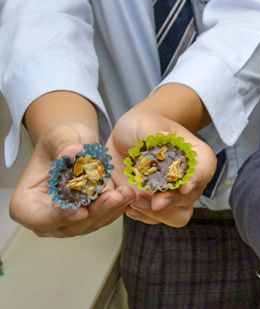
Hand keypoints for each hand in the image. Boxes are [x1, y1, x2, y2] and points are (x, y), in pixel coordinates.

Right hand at [9, 122, 135, 237]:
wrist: (76, 142)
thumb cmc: (62, 140)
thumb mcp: (60, 137)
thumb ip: (64, 146)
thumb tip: (72, 153)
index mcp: (27, 204)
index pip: (41, 218)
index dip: (60, 217)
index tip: (81, 210)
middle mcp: (46, 218)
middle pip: (70, 224)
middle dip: (96, 211)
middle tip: (115, 196)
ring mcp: (67, 221)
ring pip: (91, 222)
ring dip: (111, 209)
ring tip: (127, 193)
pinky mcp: (88, 217)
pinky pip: (103, 217)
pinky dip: (117, 206)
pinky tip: (129, 194)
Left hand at [109, 109, 216, 227]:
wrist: (127, 138)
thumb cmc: (144, 126)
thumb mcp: (146, 124)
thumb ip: (155, 132)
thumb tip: (164, 137)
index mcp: (196, 156)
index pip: (205, 169)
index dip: (197, 180)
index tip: (184, 187)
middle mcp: (189, 179)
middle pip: (190, 198)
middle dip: (171, 201)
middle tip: (151, 199)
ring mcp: (173, 195)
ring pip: (175, 216)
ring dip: (155, 213)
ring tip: (133, 200)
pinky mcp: (154, 205)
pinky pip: (153, 219)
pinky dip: (140, 215)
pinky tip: (126, 201)